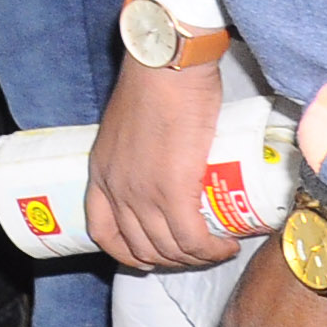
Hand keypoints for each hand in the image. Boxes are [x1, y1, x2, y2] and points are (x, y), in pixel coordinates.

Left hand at [90, 55, 240, 271]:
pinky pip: (192, 239)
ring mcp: (141, 192)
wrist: (165, 66)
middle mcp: (115, 188)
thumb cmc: (154, 85)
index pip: (103, 231)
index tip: (153, 256)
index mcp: (100, 172)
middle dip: (173, 260)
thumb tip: (165, 163)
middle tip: (200, 250)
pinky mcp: (172, 190)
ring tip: (219, 247)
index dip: (128, 253)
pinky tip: (227, 244)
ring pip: (170, 249)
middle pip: (141, 248)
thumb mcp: (128, 126)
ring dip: (198, 258)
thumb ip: (137, 150)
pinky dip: (212, 250)